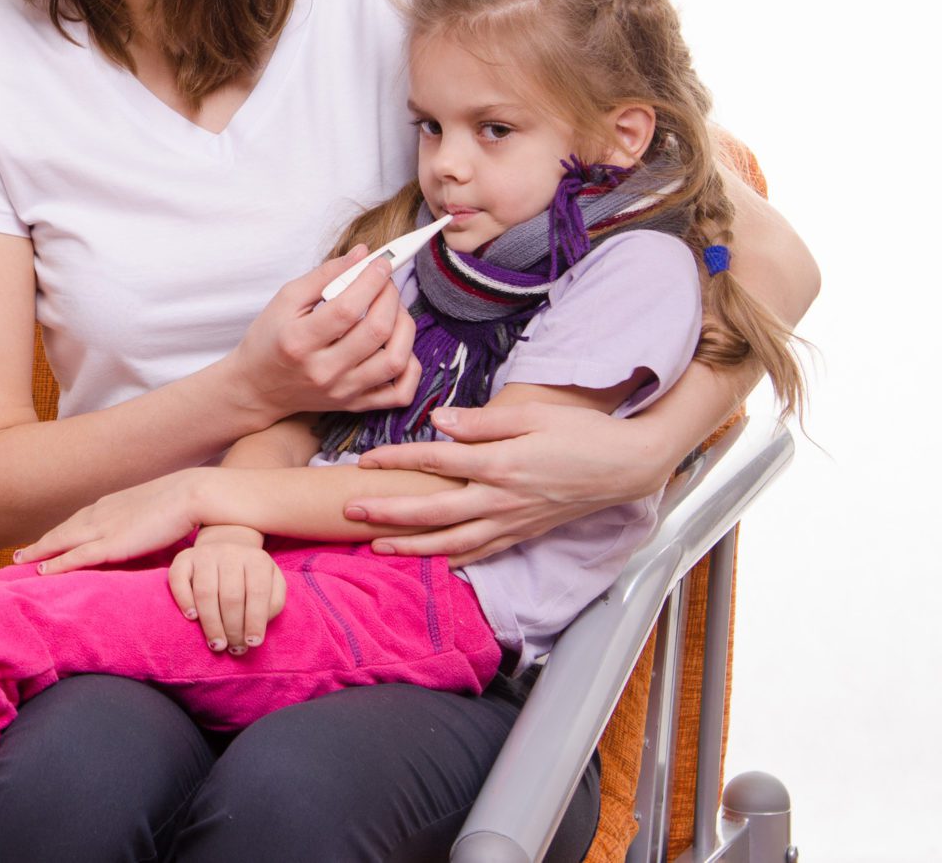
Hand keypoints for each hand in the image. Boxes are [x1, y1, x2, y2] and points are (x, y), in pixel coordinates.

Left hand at [14, 469, 208, 573]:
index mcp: (111, 504)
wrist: (193, 494)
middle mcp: (101, 513)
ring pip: (61, 542)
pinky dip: (57, 564)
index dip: (60, 533)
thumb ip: (142, 521)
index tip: (45, 541)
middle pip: (62, 531)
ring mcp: (104, 527)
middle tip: (19, 555)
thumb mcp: (154, 510)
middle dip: (40, 544)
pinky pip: (76, 557)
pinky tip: (42, 573)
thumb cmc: (182, 503)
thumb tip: (142, 531)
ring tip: (20, 562)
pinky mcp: (112, 543)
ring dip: (39, 553)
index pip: (78, 521)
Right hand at [170, 525, 284, 654]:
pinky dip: (184, 600)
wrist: (227, 551)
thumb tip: (255, 628)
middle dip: (233, 628)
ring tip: (216, 644)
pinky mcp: (183, 558)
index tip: (252, 643)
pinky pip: (179, 579)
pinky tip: (192, 618)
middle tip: (233, 648)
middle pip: (231, 596)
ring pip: (205, 592)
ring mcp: (205, 554)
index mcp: (257, 560)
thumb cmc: (251, 579)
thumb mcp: (272, 586)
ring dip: (211, 623)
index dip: (255, 620)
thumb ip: (273, 604)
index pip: (258, 592)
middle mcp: (230, 553)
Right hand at [218, 248, 421, 426]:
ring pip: (395, 360)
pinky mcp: (355, 404)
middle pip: (376, 331)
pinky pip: (400, 393)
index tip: (381, 263)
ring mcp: (342, 391)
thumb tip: (362, 253)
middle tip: (385, 282)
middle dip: (390, 297)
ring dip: (405, 326)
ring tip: (395, 310)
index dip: (370, 281)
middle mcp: (323, 371)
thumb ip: (324, 275)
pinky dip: (412, 368)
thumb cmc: (270, 339)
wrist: (258, 387)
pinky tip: (401, 345)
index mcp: (299, 341)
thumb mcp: (285, 300)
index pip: (346, 308)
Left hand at [346, 400, 665, 563]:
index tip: (364, 461)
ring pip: (453, 542)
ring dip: (411, 547)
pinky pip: (482, 553)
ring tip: (376, 547)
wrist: (626, 466)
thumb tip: (437, 421)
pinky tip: (431, 562)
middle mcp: (502, 499)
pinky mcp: (524, 533)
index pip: (435, 461)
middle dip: (387, 514)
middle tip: (350, 513)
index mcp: (500, 464)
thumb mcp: (533, 415)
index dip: (396, 459)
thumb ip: (482, 422)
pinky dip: (453, 561)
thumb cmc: (581, 434)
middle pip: (433, 511)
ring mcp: (513, 521)